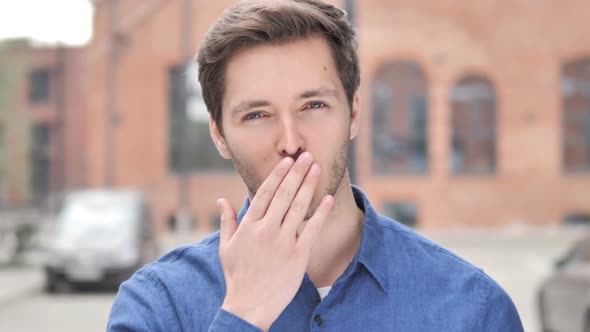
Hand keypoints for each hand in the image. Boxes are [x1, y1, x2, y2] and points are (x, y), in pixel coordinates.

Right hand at [216, 152, 333, 330]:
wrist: (250, 305)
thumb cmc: (237, 276)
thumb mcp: (226, 247)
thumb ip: (227, 221)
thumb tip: (221, 200)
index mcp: (249, 226)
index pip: (265, 193)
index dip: (278, 174)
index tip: (287, 161)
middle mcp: (266, 230)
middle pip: (284, 194)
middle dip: (297, 173)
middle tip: (307, 156)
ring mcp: (283, 242)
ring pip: (298, 207)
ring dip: (309, 185)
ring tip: (317, 169)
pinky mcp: (299, 255)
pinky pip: (312, 229)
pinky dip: (321, 213)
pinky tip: (328, 198)